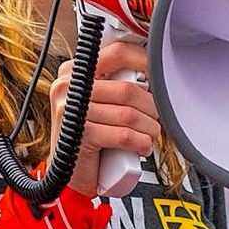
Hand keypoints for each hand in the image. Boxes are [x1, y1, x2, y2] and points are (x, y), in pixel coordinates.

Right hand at [49, 40, 160, 196]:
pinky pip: (123, 135)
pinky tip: (141, 147)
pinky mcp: (79, 135)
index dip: (145, 62)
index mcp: (74, 71)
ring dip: (149, 128)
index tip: (160, 75)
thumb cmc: (89, 136)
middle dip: (151, 107)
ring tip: (149, 134)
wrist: (69, 174)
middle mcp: (68, 86)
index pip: (117, 54)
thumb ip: (116, 82)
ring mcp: (72, 110)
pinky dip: (140, 143)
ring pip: (129, 114)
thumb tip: (152, 71)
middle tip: (154, 118)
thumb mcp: (98, 102)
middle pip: (127, 89)